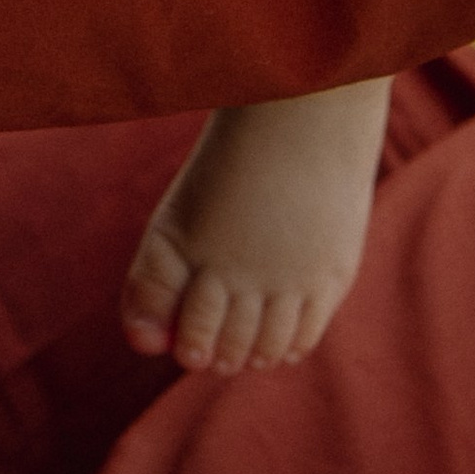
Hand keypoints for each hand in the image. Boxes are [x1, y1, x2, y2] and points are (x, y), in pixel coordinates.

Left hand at [119, 84, 389, 377]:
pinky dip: (287, 347)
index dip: (188, 346)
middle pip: (230, 346)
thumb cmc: (230, 169)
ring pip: (267, 348)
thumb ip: (155, 281)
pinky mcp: (331, 275)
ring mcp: (292, 276)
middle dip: (219, 355)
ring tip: (246, 351)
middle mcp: (245, 270)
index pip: (190, 332)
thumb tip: (143, 345)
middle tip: (217, 356)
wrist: (299, 118)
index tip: (189, 350)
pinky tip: (277, 342)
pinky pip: (305, 337)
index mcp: (200, 250)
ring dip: (253, 355)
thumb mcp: (178, 217)